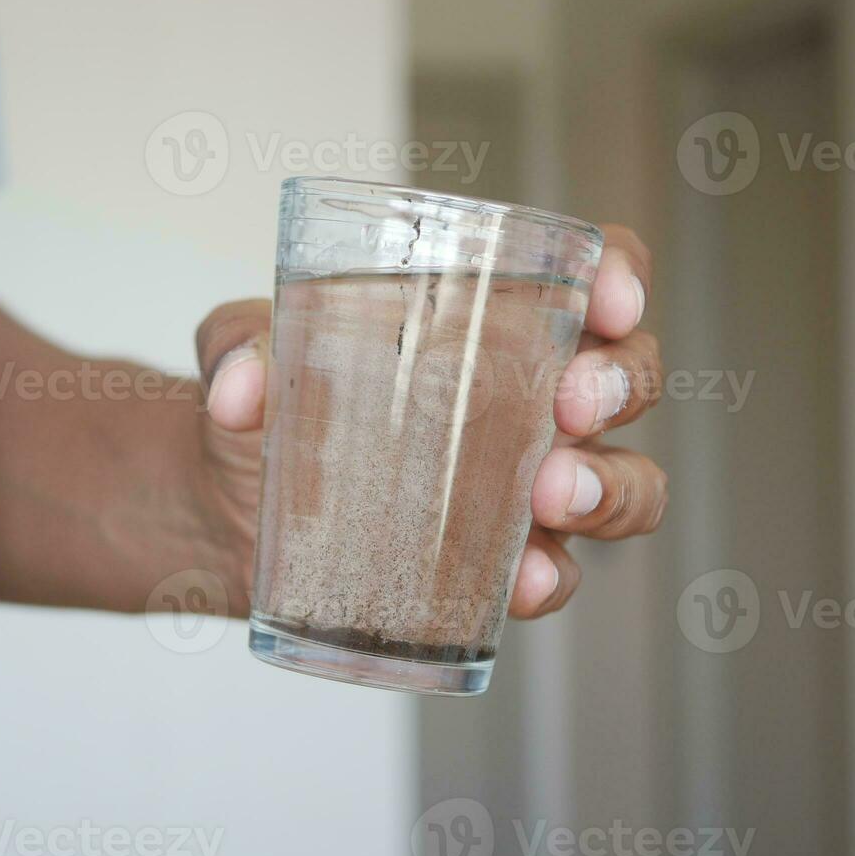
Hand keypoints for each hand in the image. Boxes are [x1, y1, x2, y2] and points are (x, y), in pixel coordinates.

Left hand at [192, 224, 666, 618]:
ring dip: (612, 488)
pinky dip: (548, 578)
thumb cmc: (265, 402)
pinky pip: (555, 573)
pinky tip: (520, 579)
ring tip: (557, 495)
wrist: (226, 508)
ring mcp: (521, 485)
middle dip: (621, 384)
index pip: (586, 278)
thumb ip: (235, 346)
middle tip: (572, 401)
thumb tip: (241, 387)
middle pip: (628, 376)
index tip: (610, 299)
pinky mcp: (494, 563)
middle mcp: (527, 398)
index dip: (622, 276)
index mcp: (488, 318)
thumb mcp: (240, 354)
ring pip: (624, 483)